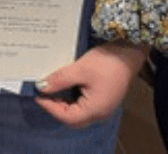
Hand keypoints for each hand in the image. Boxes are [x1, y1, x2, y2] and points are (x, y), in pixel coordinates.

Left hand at [33, 41, 147, 127]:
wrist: (130, 50)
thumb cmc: (108, 61)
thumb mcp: (80, 69)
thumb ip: (59, 80)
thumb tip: (41, 87)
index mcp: (96, 109)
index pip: (67, 117)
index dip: (50, 107)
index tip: (38, 95)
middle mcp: (100, 112)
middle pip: (73, 117)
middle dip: (56, 106)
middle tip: (43, 92)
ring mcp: (103, 105)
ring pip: (78, 110)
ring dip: (64, 101)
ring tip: (51, 87)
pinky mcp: (104, 97)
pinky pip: (85, 103)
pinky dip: (72, 96)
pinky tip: (65, 84)